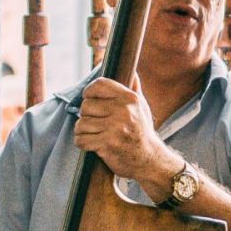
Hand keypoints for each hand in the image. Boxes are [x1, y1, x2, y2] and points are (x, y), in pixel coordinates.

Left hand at [73, 76, 176, 192]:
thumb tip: (133, 71)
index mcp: (130, 99)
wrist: (149, 159)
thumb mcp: (142, 108)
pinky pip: (81, 140)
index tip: (91, 99)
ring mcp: (115, 129)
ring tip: (96, 134)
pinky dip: (83, 143)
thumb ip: (134, 89)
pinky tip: (93, 144)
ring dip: (84, 131)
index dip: (89, 92)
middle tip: (97, 123)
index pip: (98, 85)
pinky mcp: (107, 145)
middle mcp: (123, 111)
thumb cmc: (142, 131)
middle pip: (85, 106)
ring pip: (81, 124)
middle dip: (87, 116)